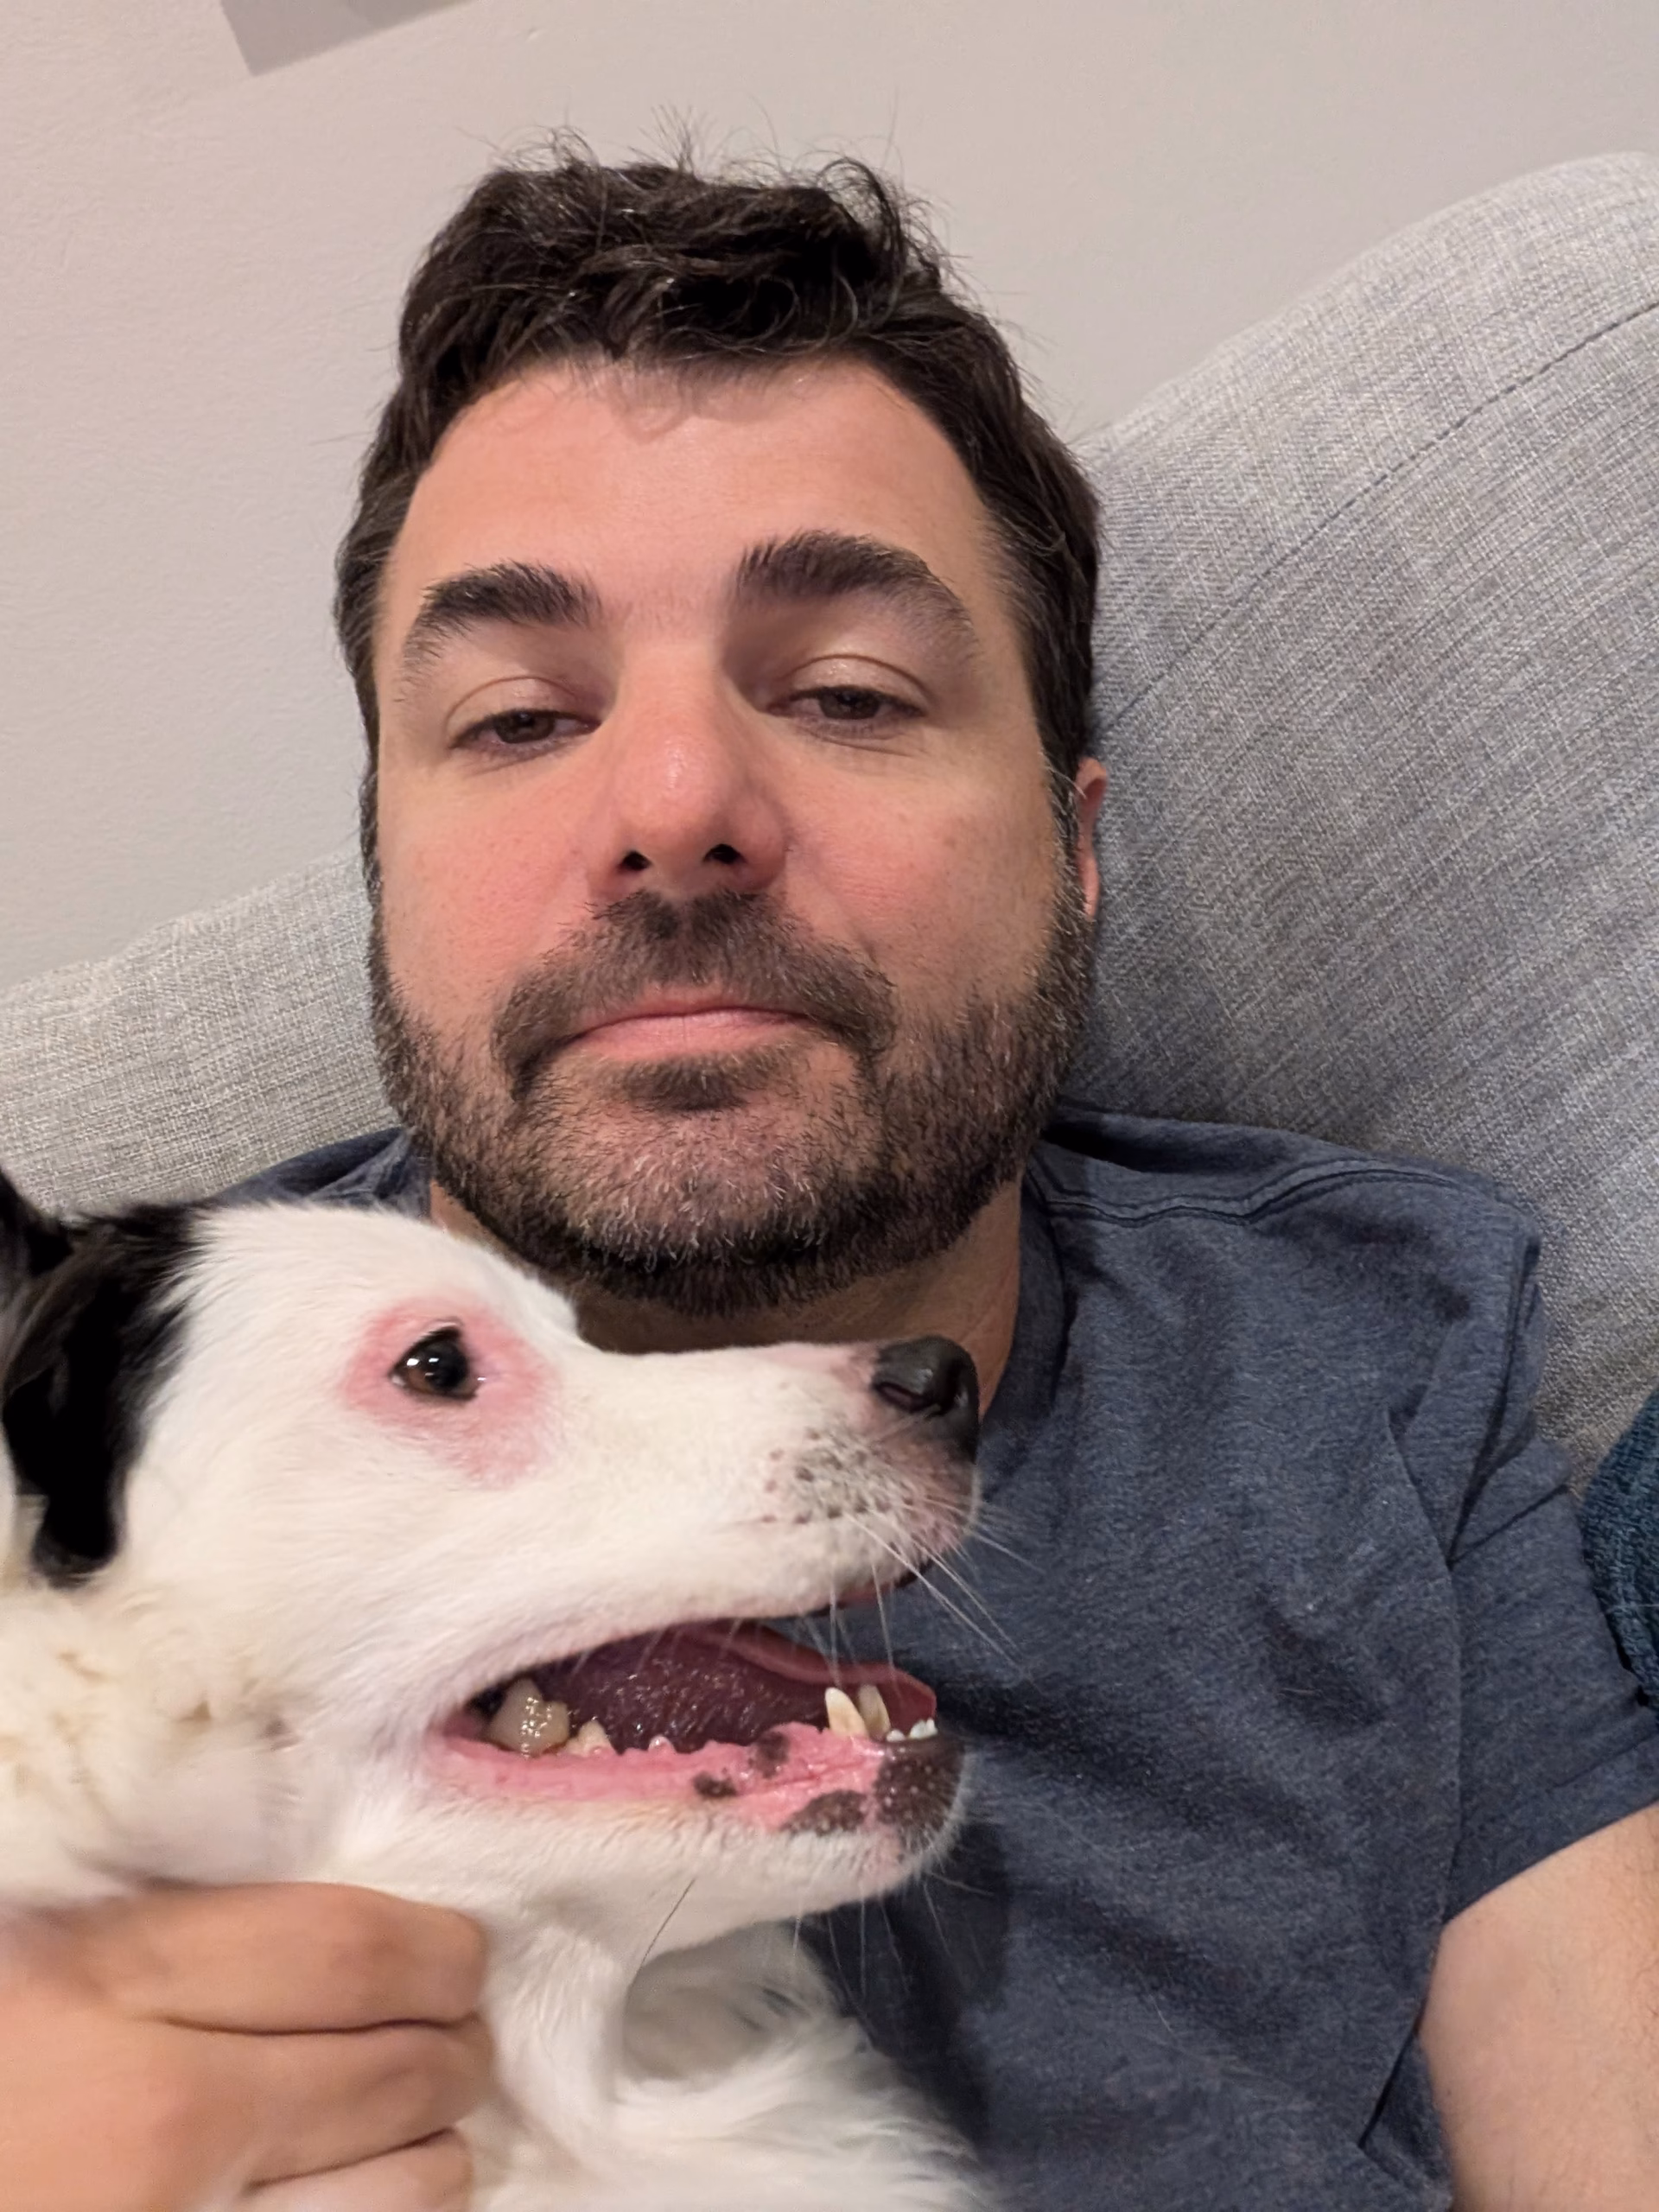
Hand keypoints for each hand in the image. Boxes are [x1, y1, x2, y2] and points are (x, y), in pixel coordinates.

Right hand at [0, 1884, 488, 2211]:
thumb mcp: (20, 1938)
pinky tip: (357, 2210)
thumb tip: (279, 1889)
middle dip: (453, 2046)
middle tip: (459, 2032)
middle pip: (395, 2069)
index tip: (459, 1952)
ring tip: (420, 2128)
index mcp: (98, 1988)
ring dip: (432, 2154)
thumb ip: (131, 1915)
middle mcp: (156, 2120)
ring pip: (400, 2196)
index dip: (436, 1949)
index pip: (348, 1952)